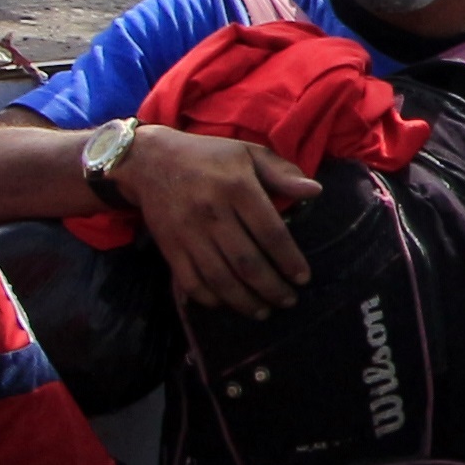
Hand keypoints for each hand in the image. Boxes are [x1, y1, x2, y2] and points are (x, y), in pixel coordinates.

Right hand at [123, 126, 320, 317]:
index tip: (303, 278)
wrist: (149, 160)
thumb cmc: (207, 156)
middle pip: (247, 262)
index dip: (289, 260)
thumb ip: (282, 172)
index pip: (270, 233)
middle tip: (288, 301)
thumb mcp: (247, 153)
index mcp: (237, 188)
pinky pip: (190, 281)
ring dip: (244, 301)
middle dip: (271, 288)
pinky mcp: (169, 247)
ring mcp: (188, 233)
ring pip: (220, 278)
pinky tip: (227, 303)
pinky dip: (210, 298)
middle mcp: (213, 213)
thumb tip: (315, 191)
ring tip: (263, 311)